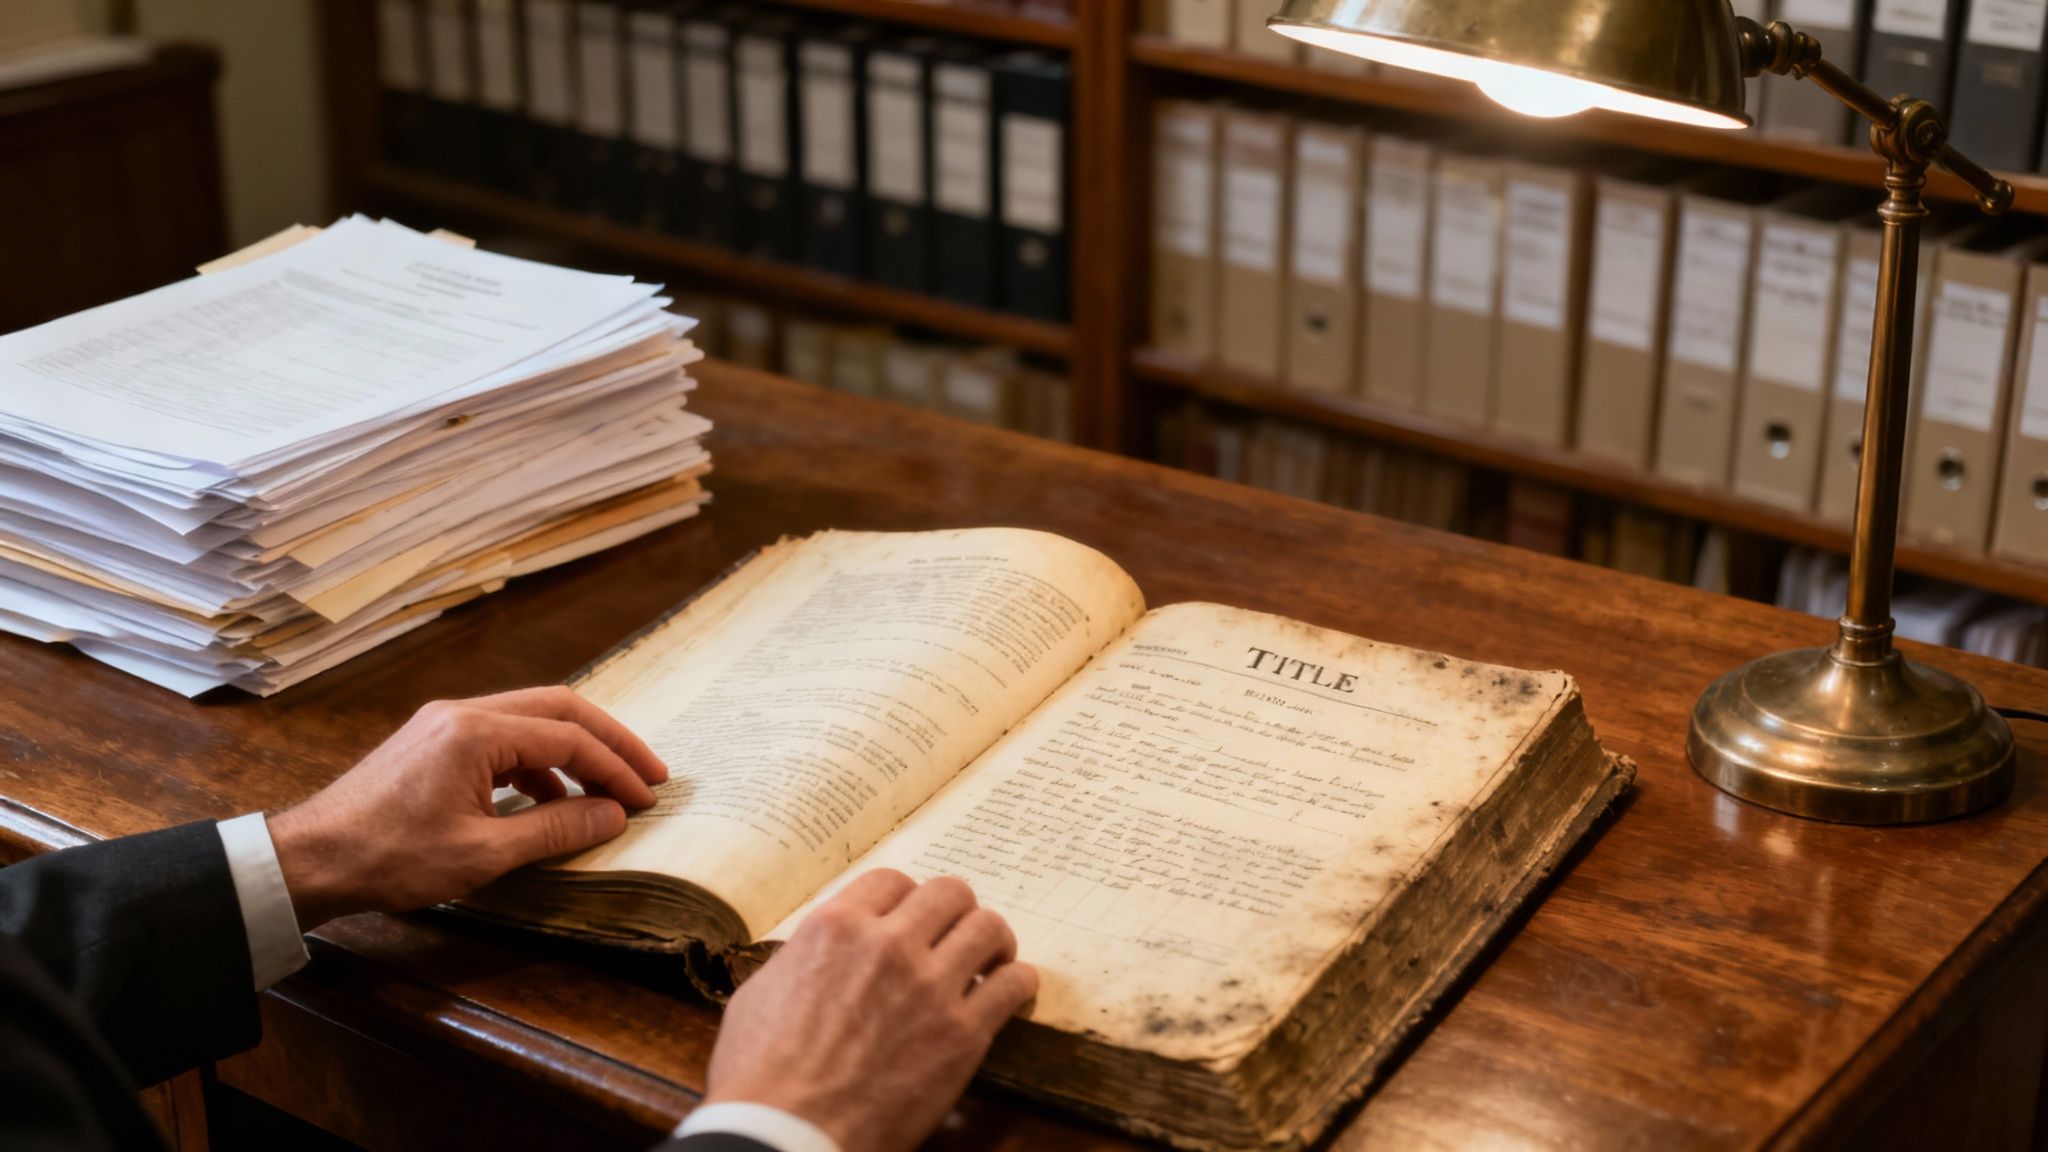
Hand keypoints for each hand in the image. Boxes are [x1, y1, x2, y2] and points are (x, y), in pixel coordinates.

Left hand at [269, 687, 666, 928]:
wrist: (310, 859)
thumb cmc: (388, 858)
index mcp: (475, 731)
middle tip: (648, 774)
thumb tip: (613, 815)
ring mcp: (445, 724)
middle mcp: (463, 712)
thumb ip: (555, 829)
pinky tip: (548, 801)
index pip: (568, 737)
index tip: (647, 797)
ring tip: (604, 794)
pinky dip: (538, 764)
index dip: (616, 767)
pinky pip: (503, 739)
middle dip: (608, 741)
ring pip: (531, 720)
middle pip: (558, 707)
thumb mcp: (482, 853)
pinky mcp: (434, 742)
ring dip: (573, 752)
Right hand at [703, 871, 1038, 1151]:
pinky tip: (1010, 991)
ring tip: (991, 960)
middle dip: (956, 911)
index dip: (907, 899)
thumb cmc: (760, 1076)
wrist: (788, 1136)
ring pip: (988, 928)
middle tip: (957, 934)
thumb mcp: (762, 994)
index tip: (914, 919)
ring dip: (993, 941)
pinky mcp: (962, 1035)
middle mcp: (888, 945)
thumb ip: (802, 959)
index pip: (893, 881)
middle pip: (950, 893)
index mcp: (836, 928)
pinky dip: (1018, 982)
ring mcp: (930, 987)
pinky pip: (1013, 984)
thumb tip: (818, 954)